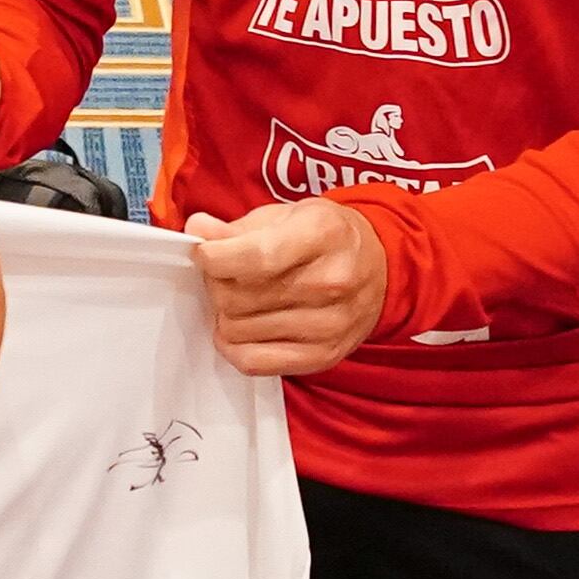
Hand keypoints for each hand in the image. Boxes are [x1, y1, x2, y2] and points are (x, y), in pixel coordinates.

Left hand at [186, 198, 387, 375]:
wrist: (380, 268)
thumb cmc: (326, 237)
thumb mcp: (287, 215)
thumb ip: (237, 227)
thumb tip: (198, 229)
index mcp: (322, 234)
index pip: (254, 257)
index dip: (214, 258)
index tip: (205, 253)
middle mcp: (330, 281)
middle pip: (238, 296)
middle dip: (216, 284)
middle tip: (223, 275)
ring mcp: (329, 324)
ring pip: (238, 330)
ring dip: (225, 314)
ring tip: (239, 297)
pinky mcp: (323, 355)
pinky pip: (254, 363)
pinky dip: (234, 346)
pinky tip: (240, 327)